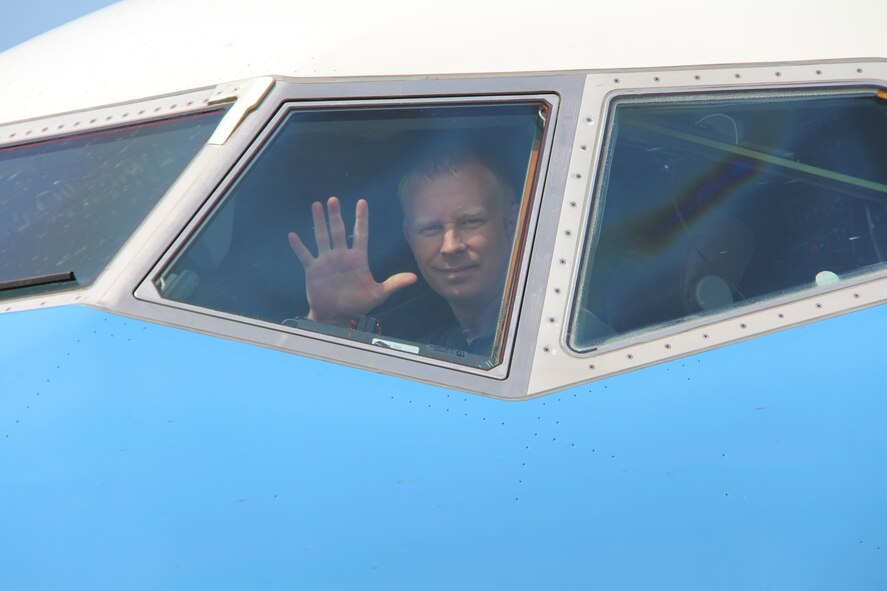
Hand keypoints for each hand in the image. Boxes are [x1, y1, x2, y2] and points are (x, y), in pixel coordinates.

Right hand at [288, 197, 416, 325]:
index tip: (362, 202)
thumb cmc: (358, 305)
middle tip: (333, 199)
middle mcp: (342, 256)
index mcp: (358, 259)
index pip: (361, 234)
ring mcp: (326, 261)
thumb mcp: (378, 294)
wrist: (337, 316)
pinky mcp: (313, 270)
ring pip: (322, 237)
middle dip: (336, 215)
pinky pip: (305, 255)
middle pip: (338, 230)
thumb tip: (414, 278)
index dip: (361, 218)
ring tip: (316, 205)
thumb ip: (394, 284)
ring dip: (319, 222)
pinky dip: (299, 246)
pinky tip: (293, 235)